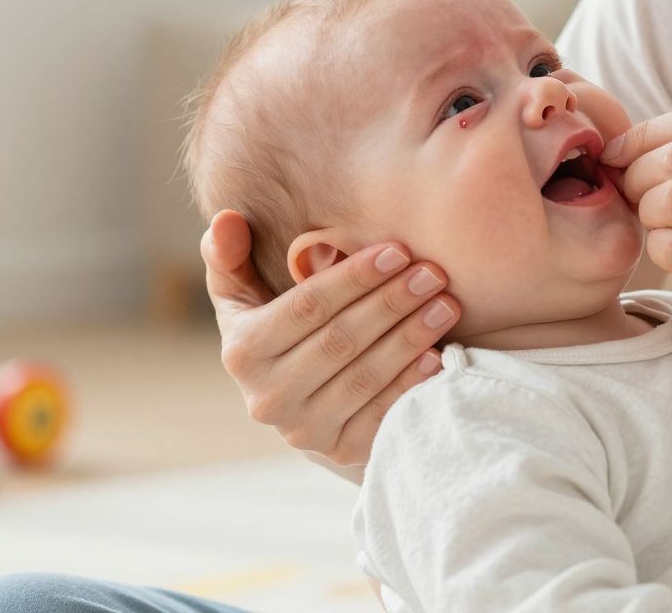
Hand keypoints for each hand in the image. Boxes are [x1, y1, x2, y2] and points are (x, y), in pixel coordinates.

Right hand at [202, 210, 461, 465]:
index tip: (398, 251)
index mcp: (241, 352)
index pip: (307, 307)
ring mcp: (303, 431)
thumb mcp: (243, 295)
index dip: (354, 278)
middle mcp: (267, 398)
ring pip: (365, 377)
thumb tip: (225, 220)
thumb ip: (229, 256)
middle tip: (433, 273)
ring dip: (411, 338)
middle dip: (392, 302)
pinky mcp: (340, 451)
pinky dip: (411, 384)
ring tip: (446, 304)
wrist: (299, 403)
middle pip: (341, 341)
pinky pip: (382, 415)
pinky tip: (438, 356)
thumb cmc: (276, 329)